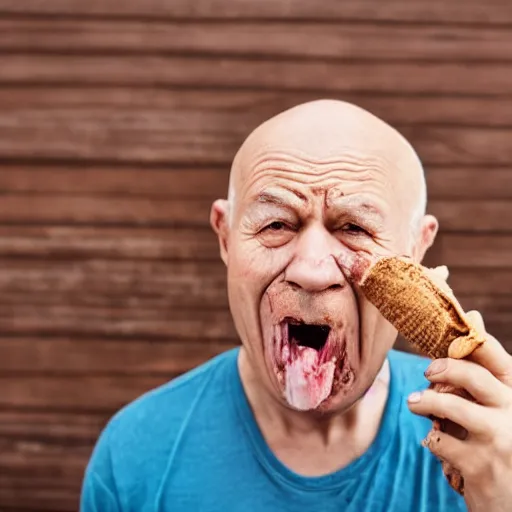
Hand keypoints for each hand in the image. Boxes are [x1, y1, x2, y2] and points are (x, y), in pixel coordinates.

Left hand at [407, 311, 511, 511]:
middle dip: (444, 368)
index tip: (460, 319)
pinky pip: (440, 440)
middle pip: (472, 376)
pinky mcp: (480, 466)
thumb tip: (472, 317)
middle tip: (427, 371)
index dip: (474, 338)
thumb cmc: (503, 446)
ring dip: (425, 402)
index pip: (497, 359)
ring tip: (414, 403)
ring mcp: (500, 440)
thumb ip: (484, 373)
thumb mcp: (502, 409)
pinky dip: (431, 439)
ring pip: (450, 406)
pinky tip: (434, 442)